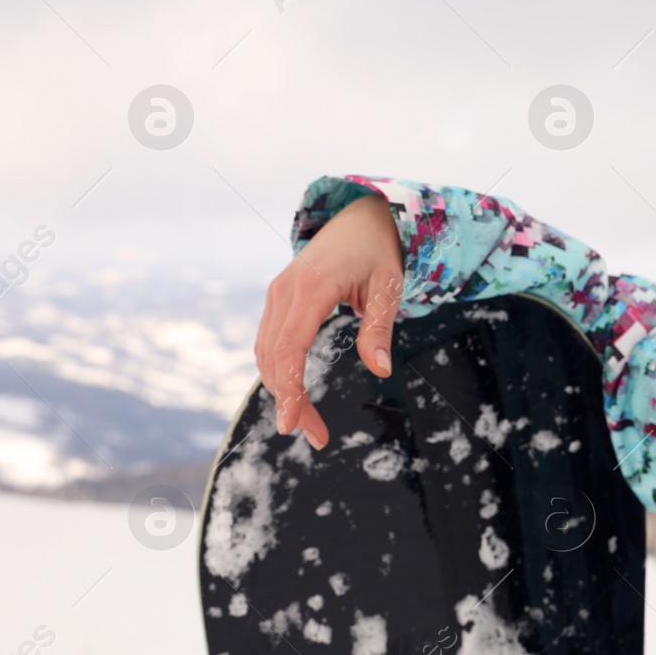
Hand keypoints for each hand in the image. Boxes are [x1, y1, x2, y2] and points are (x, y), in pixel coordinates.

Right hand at [255, 194, 404, 448]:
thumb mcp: (389, 286)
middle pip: (275, 359)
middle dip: (290, 402)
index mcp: (311, 287)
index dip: (289, 389)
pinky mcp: (278, 300)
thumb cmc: (379, 250)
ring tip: (308, 424)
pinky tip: (296, 395)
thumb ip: (380, 328)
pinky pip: (270, 342)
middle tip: (316, 438)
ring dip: (282, 391)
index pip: (290, 347)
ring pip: (266, 354)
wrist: (360, 216)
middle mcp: (284, 291)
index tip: (293, 424)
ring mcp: (277, 294)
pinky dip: (279, 372)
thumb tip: (381, 370)